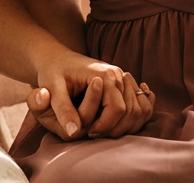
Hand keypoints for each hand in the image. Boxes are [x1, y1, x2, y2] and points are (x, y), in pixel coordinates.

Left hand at [30, 53, 152, 140]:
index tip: (88, 132)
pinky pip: (141, 105)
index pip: (118, 109)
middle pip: (130, 112)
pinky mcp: (124, 85)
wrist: (57, 59)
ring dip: (124, 126)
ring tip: (102, 130)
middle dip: (114, 129)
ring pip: (138, 111)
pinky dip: (134, 118)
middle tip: (94, 134)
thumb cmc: (53, 72)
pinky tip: (117, 123)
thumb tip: (73, 133)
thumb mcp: (53, 90)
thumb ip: (63, 110)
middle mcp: (118, 75)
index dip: (105, 126)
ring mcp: (123, 79)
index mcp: (105, 74)